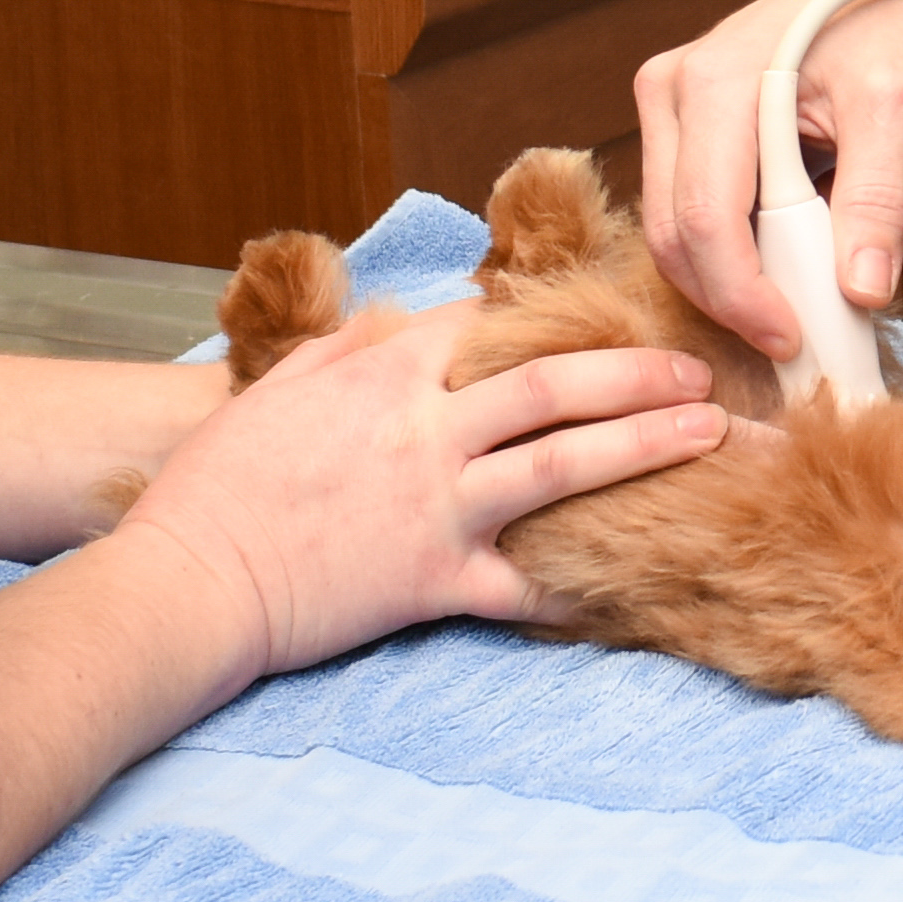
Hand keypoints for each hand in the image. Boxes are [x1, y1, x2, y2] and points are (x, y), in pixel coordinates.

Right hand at [108, 300, 719, 676]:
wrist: (188, 581)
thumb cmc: (217, 487)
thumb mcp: (274, 391)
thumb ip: (343, 349)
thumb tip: (391, 321)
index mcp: (384, 373)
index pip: (490, 327)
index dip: (557, 320)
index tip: (612, 318)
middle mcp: (423, 429)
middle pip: (555, 384)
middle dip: (637, 371)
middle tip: (702, 371)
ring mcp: (437, 505)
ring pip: (566, 463)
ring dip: (648, 444)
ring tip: (714, 435)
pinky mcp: (436, 579)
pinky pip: (529, 583)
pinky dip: (587, 584)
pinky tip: (648, 580)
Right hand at [631, 0, 902, 337]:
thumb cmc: (888, 33)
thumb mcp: (898, 109)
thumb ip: (878, 200)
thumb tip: (862, 292)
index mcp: (716, 80)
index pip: (707, 217)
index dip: (744, 295)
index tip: (794, 340)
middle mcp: (671, 90)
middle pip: (673, 234)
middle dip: (729, 301)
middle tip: (794, 342)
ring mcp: (665, 109)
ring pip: (671, 233)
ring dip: (727, 283)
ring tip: (795, 309)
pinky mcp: (677, 130)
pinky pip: (686, 214)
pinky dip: (729, 256)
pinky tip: (779, 273)